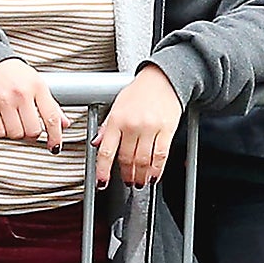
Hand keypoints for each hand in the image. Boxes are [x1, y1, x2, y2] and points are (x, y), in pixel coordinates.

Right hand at [0, 57, 66, 151]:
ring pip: (16, 134)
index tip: (55, 145)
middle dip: (33, 134)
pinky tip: (5, 123)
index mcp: (38, 87)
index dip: (55, 136)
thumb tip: (64, 124)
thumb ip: (52, 106)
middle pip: (33, 130)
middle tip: (30, 128)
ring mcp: (4, 100)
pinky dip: (3, 133)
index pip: (51, 117)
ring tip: (17, 123)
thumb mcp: (39, 85)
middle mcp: (21, 93)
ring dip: (18, 134)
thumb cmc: (17, 75)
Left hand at [94, 64, 183, 189]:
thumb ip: (106, 126)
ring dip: (140, 176)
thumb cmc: (139, 91)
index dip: (103, 171)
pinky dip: (157, 170)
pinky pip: (161, 156)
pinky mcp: (167, 130)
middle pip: (126, 159)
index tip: (102, 183)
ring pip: (143, 161)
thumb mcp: (117, 105)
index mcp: (116, 119)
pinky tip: (154, 176)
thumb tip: (97, 144)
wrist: (164, 79)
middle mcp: (132, 125)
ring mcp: (150, 128)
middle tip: (126, 181)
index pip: (106, 151)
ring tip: (139, 182)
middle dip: (126, 175)